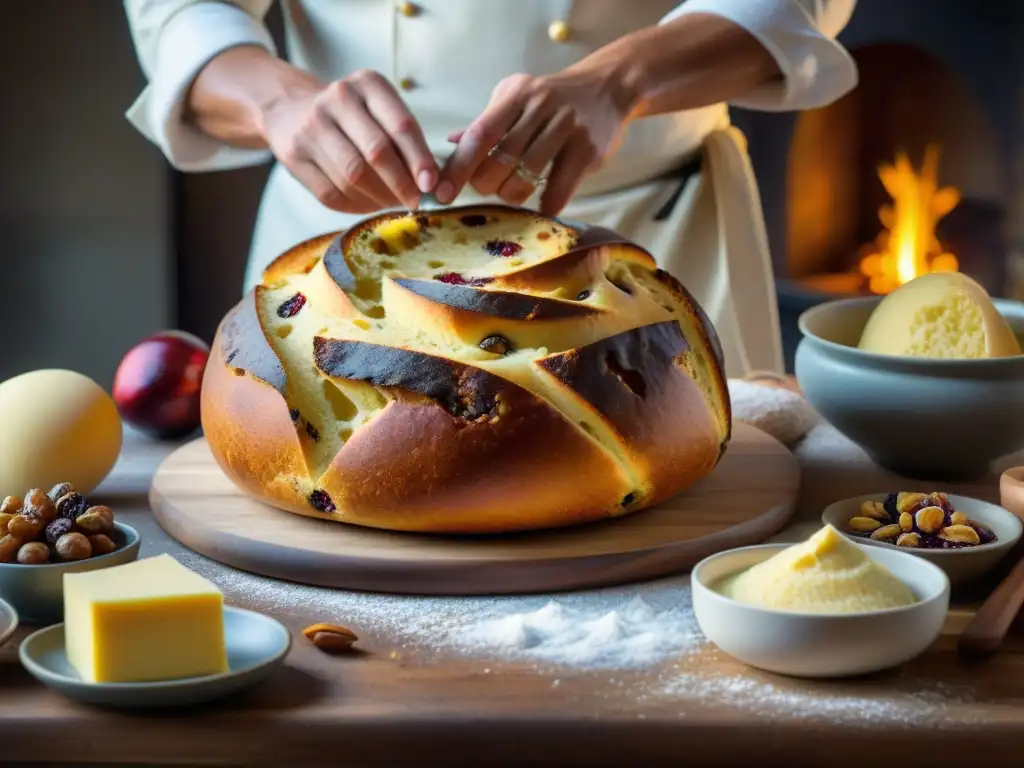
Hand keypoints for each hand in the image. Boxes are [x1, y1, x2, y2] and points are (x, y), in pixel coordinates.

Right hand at [260, 69, 437, 212]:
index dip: (419, 159)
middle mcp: (337, 99)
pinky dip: (355, 205)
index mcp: (367, 83)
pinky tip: (369, 204)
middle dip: (401, 184)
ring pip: (353, 177)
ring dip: (379, 198)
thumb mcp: (379, 108)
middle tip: (415, 201)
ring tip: (393, 202)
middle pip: (376, 152)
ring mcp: (311, 127)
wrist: (291, 110)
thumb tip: (431, 183)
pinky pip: (331, 193)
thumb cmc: (352, 115)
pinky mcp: (293, 155)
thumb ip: (405, 139)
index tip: (432, 184)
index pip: (401, 125)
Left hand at [437, 70, 636, 214]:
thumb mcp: (515, 98)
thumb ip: (485, 123)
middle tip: (489, 186)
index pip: (479, 135)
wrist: (608, 87)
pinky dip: (545, 205)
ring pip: (525, 179)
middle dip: (485, 185)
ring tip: (514, 190)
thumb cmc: (551, 99)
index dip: (457, 168)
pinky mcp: (587, 149)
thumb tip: (450, 144)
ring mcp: (567, 127)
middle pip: (499, 162)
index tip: (441, 194)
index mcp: (515, 94)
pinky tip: (542, 205)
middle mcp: (540, 106)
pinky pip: (558, 190)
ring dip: (512, 195)